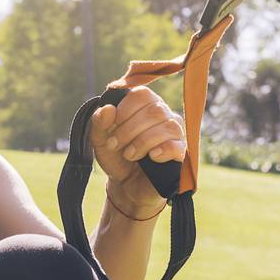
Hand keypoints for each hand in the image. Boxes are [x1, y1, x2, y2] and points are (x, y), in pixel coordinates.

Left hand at [89, 83, 185, 212]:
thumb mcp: (101, 141)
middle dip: (129, 129)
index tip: (112, 126)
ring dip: (143, 141)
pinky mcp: (180, 153)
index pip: (141, 94)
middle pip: (154, 110)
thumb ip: (99, 124)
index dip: (124, 109)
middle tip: (115, 145)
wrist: (126, 186)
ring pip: (168, 126)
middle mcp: (163, 115)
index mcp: (145, 105)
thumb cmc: (116, 158)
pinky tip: (151, 157)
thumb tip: (107, 108)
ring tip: (129, 155)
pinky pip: (178, 145)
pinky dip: (162, 150)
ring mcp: (175, 133)